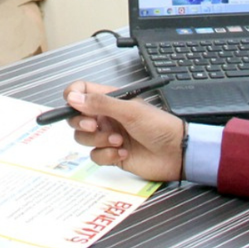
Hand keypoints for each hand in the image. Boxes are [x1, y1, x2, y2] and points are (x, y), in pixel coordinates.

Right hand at [62, 80, 184, 181]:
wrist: (176, 153)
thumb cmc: (160, 126)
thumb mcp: (130, 110)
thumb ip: (100, 103)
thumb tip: (74, 98)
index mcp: (111, 100)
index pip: (82, 92)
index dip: (73, 95)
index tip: (73, 103)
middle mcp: (107, 117)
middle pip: (77, 118)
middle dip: (82, 123)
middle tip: (95, 126)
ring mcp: (108, 136)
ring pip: (84, 138)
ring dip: (98, 140)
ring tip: (118, 140)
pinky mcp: (111, 155)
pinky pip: (95, 156)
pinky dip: (106, 155)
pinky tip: (123, 153)